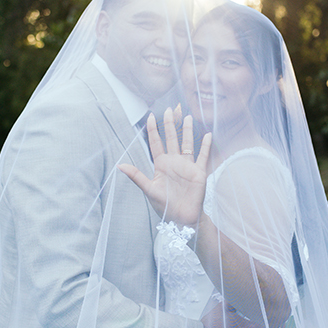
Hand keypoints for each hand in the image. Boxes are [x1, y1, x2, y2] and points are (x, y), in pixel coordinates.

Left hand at [117, 107, 211, 226]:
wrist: (182, 218)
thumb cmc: (165, 206)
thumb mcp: (149, 190)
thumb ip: (137, 176)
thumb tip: (120, 165)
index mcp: (161, 165)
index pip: (156, 143)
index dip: (153, 130)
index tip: (151, 116)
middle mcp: (174, 162)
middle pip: (171, 138)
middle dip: (170, 124)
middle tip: (170, 109)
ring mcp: (187, 166)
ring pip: (187, 143)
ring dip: (187, 130)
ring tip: (188, 116)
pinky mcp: (199, 172)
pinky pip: (203, 156)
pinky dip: (206, 146)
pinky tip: (207, 135)